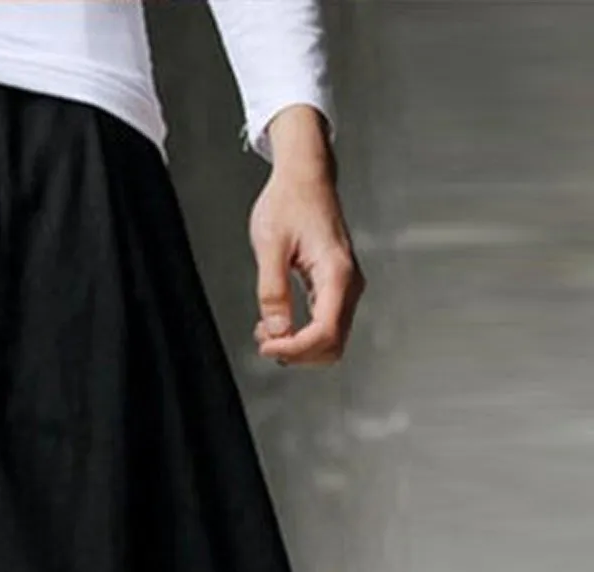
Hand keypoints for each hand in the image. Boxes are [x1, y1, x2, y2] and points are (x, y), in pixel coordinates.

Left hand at [250, 107, 363, 367]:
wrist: (305, 178)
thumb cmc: (289, 202)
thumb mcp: (270, 245)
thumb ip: (272, 290)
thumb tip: (276, 330)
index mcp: (336, 273)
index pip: (325, 333)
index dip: (295, 349)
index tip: (266, 344)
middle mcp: (348, 284)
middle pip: (332, 345)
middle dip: (297, 353)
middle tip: (263, 340)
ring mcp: (344, 288)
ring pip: (329, 341)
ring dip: (297, 346)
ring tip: (266, 330)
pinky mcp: (334, 288)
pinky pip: (323, 326)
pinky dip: (299, 335)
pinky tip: (275, 323)